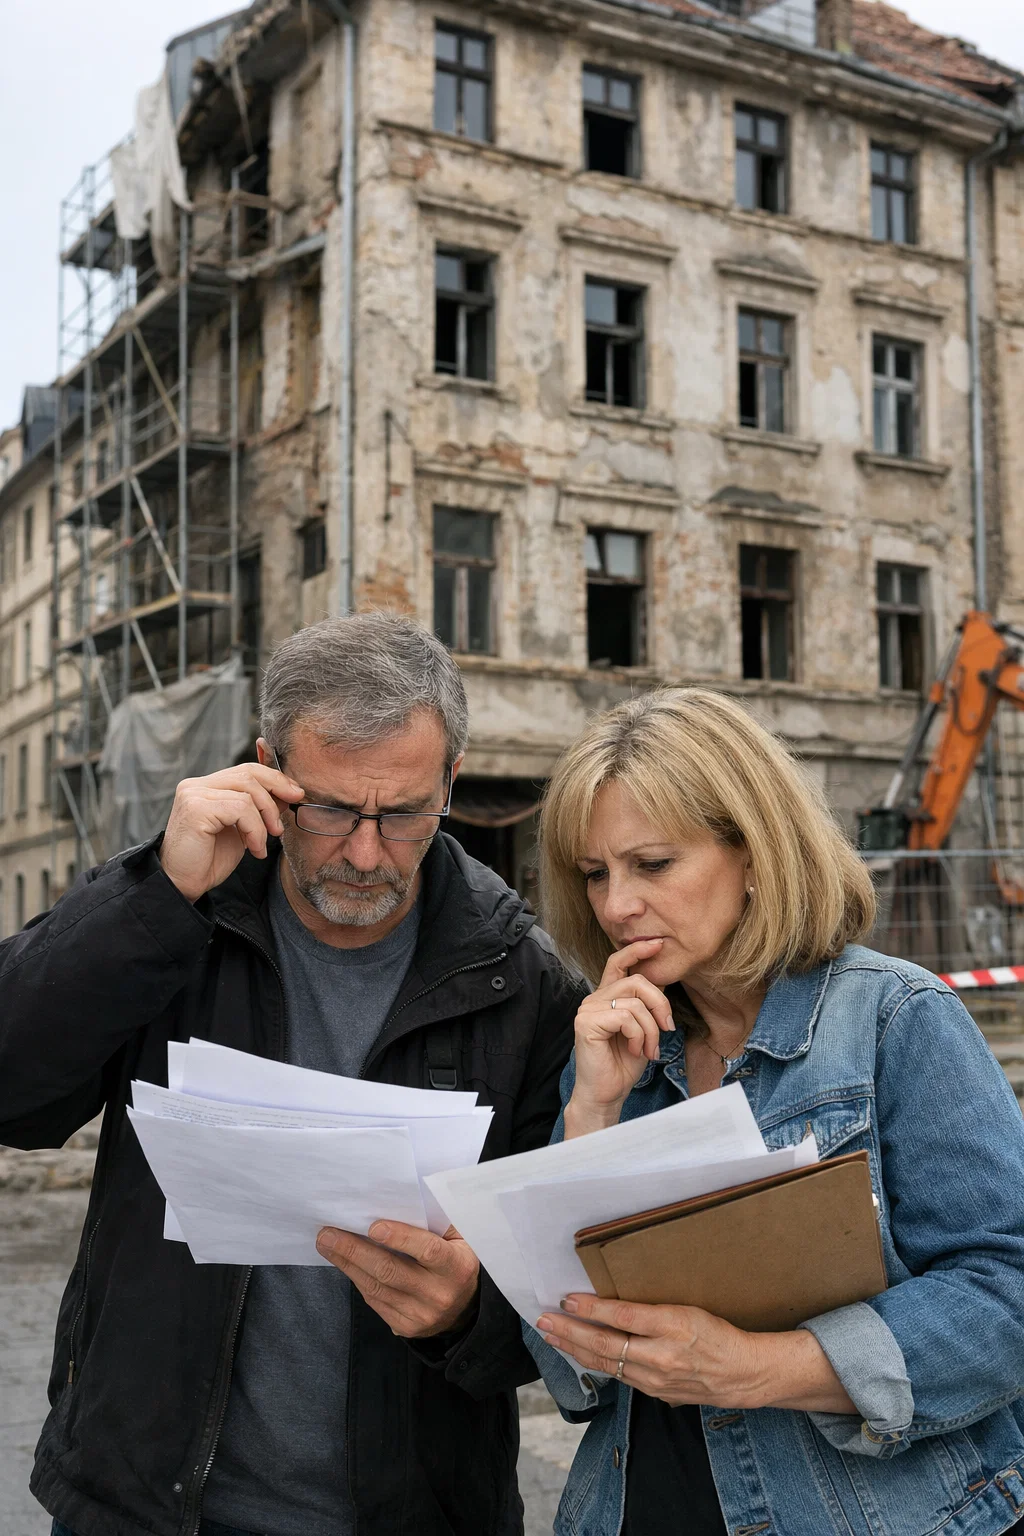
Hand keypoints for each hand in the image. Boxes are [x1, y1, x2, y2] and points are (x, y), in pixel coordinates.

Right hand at [159, 763, 304, 901]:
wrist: (182, 884)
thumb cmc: (209, 860)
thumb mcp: (241, 829)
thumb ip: (257, 808)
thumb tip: (288, 792)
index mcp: (206, 786)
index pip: (247, 770)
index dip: (274, 779)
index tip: (295, 794)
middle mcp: (196, 785)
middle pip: (248, 773)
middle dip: (276, 793)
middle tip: (282, 822)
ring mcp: (194, 794)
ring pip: (247, 792)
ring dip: (264, 820)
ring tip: (263, 844)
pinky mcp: (196, 808)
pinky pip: (240, 808)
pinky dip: (255, 830)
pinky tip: (254, 849)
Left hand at [316, 1221, 480, 1337]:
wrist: (466, 1309)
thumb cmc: (456, 1260)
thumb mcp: (460, 1239)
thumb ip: (439, 1221)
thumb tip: (404, 1199)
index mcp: (458, 1266)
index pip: (428, 1250)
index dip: (401, 1238)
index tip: (373, 1226)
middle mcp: (439, 1294)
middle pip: (391, 1271)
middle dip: (355, 1250)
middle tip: (328, 1233)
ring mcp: (421, 1315)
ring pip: (377, 1288)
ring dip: (347, 1264)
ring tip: (326, 1244)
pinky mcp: (405, 1328)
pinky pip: (375, 1301)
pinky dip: (357, 1279)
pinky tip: (344, 1263)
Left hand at [536, 1294, 856, 1413]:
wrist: (743, 1374)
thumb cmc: (718, 1333)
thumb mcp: (689, 1310)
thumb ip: (651, 1311)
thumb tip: (612, 1303)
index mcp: (673, 1326)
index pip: (622, 1317)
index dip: (591, 1308)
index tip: (567, 1298)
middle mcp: (660, 1356)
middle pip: (604, 1345)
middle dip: (569, 1331)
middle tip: (543, 1319)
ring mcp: (655, 1379)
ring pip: (605, 1363)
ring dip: (574, 1348)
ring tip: (551, 1335)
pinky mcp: (654, 1392)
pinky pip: (617, 1375)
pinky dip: (593, 1362)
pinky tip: (578, 1352)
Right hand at [564, 940, 674, 1136]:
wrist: (607, 1094)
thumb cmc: (623, 1064)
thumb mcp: (643, 1029)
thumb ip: (646, 1005)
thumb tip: (662, 980)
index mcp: (606, 997)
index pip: (617, 962)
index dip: (637, 950)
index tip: (659, 944)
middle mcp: (594, 999)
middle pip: (636, 980)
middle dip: (660, 1004)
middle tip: (668, 1028)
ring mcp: (588, 1010)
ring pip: (635, 1002)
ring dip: (651, 1030)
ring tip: (649, 1050)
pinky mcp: (587, 1023)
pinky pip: (626, 1018)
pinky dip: (639, 1037)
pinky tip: (636, 1051)